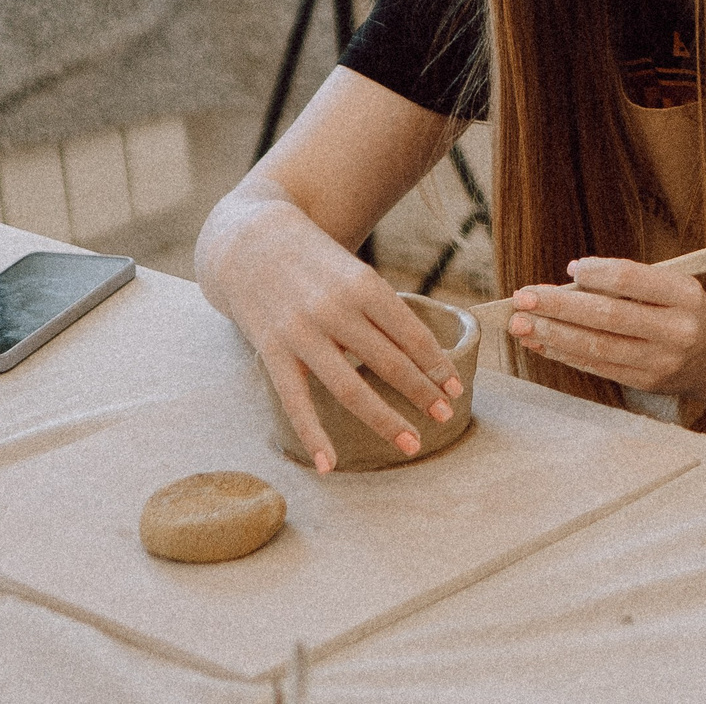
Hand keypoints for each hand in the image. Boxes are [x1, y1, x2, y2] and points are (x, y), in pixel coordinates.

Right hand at [211, 199, 462, 470]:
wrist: (249, 242)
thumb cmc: (316, 260)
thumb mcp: (355, 272)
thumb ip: (381, 311)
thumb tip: (422, 356)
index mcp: (363, 285)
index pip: (410, 333)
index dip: (436, 364)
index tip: (455, 388)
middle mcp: (334, 310)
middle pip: (387, 362)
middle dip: (421, 393)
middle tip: (446, 417)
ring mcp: (301, 333)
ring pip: (349, 387)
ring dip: (384, 419)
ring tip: (412, 443)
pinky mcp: (272, 351)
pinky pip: (296, 400)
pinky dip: (313, 434)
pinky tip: (330, 464)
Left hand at [508, 256, 705, 395]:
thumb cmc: (685, 310)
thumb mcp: (673, 285)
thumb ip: (630, 282)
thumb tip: (572, 279)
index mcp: (684, 295)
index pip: (631, 280)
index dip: (596, 273)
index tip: (570, 270)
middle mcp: (675, 331)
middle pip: (607, 316)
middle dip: (559, 307)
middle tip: (523, 297)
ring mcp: (660, 361)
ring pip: (597, 346)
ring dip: (552, 334)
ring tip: (521, 324)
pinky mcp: (645, 383)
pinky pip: (598, 366)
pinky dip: (565, 353)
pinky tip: (541, 343)